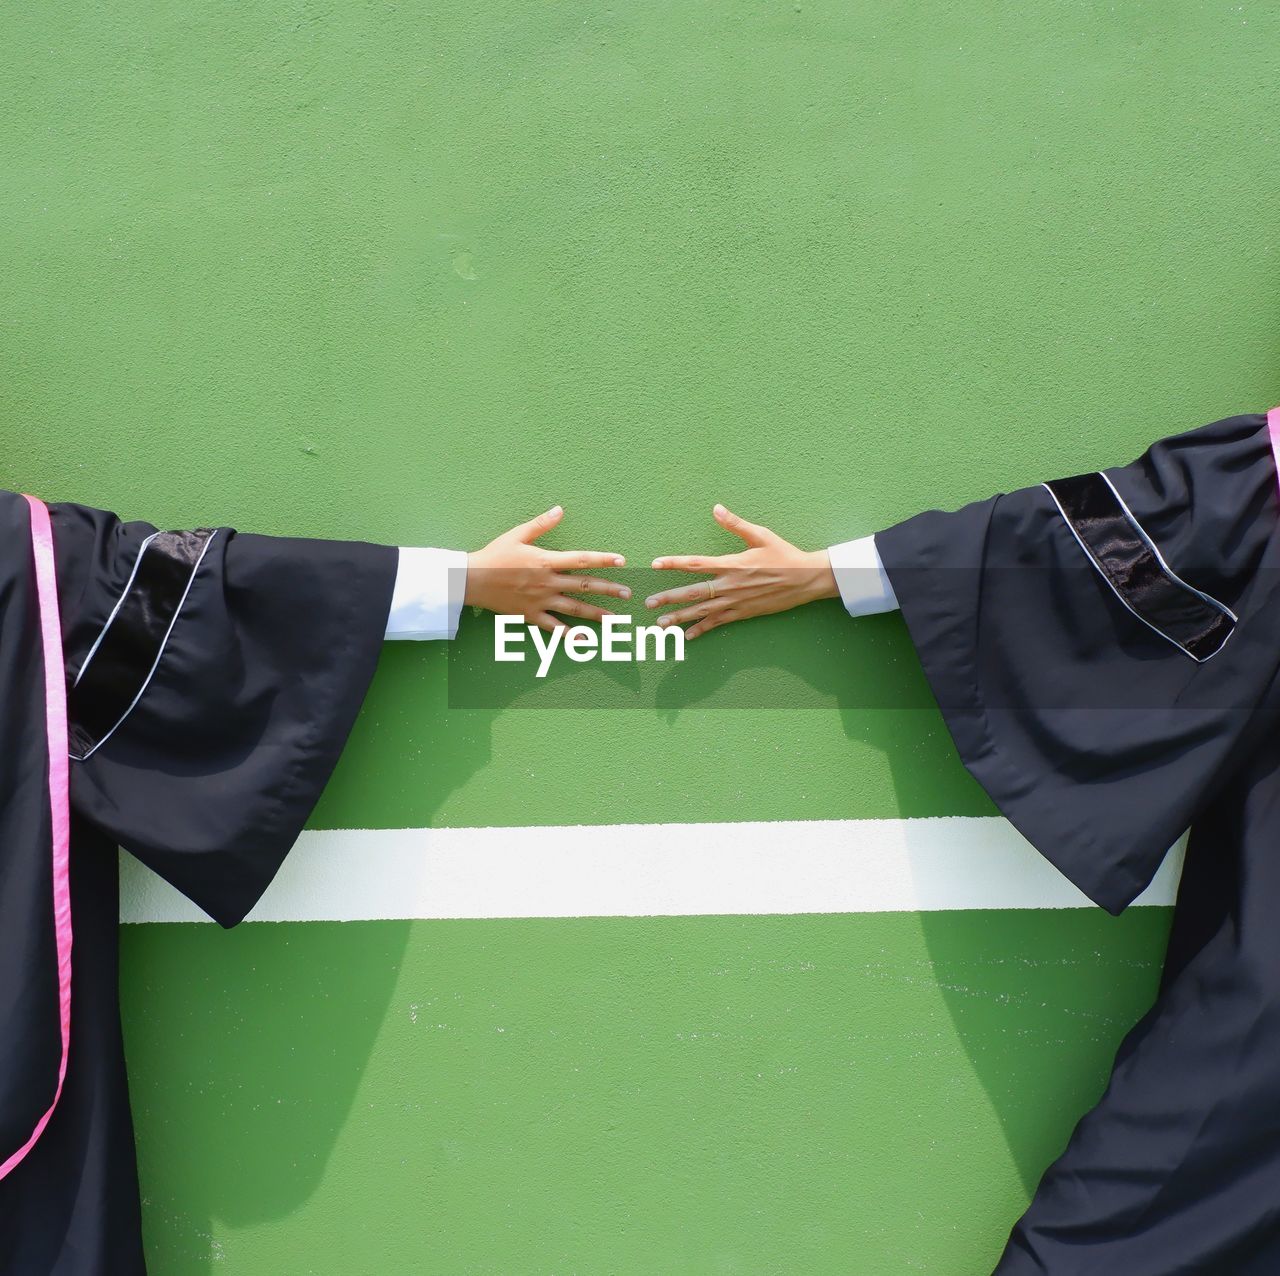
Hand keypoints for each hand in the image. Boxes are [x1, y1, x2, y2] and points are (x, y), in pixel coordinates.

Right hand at [465, 506, 627, 631]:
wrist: (471, 579)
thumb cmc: (494, 555)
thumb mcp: (517, 535)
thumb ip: (541, 524)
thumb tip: (560, 509)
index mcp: (546, 560)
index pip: (581, 559)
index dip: (603, 559)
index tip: (621, 561)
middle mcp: (547, 582)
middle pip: (584, 586)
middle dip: (608, 590)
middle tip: (628, 594)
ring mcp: (540, 601)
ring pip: (574, 609)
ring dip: (597, 614)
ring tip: (615, 619)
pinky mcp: (530, 615)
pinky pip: (553, 628)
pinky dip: (569, 636)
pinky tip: (584, 641)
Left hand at [645, 504, 836, 639]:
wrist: (806, 579)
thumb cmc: (784, 554)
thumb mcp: (761, 535)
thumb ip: (735, 524)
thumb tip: (716, 508)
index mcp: (732, 563)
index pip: (696, 563)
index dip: (674, 563)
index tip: (656, 563)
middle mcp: (730, 584)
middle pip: (693, 592)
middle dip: (669, 598)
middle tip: (649, 603)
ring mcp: (736, 601)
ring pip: (702, 611)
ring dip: (680, 618)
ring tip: (661, 625)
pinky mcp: (744, 613)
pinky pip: (719, 623)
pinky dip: (703, 630)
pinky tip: (688, 637)